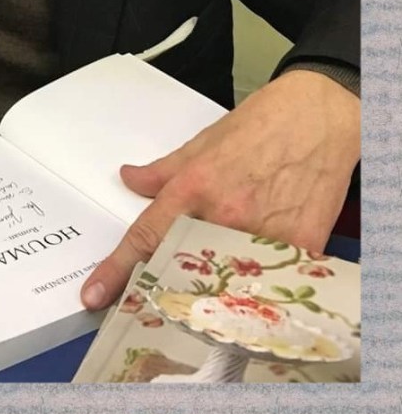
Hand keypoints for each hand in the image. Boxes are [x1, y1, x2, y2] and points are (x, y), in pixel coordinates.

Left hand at [81, 70, 358, 309]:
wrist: (319, 116)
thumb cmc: (263, 125)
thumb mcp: (204, 142)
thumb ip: (164, 170)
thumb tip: (130, 179)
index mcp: (195, 188)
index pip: (147, 237)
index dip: (117, 271)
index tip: (94, 295)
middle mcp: (225, 216)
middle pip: (182, 269)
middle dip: (166, 286)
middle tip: (155, 297)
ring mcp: (264, 236)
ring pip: (228, 283)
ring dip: (217, 288)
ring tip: (219, 280)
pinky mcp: (302, 249)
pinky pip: (272, 280)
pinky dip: (262, 280)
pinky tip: (260, 275)